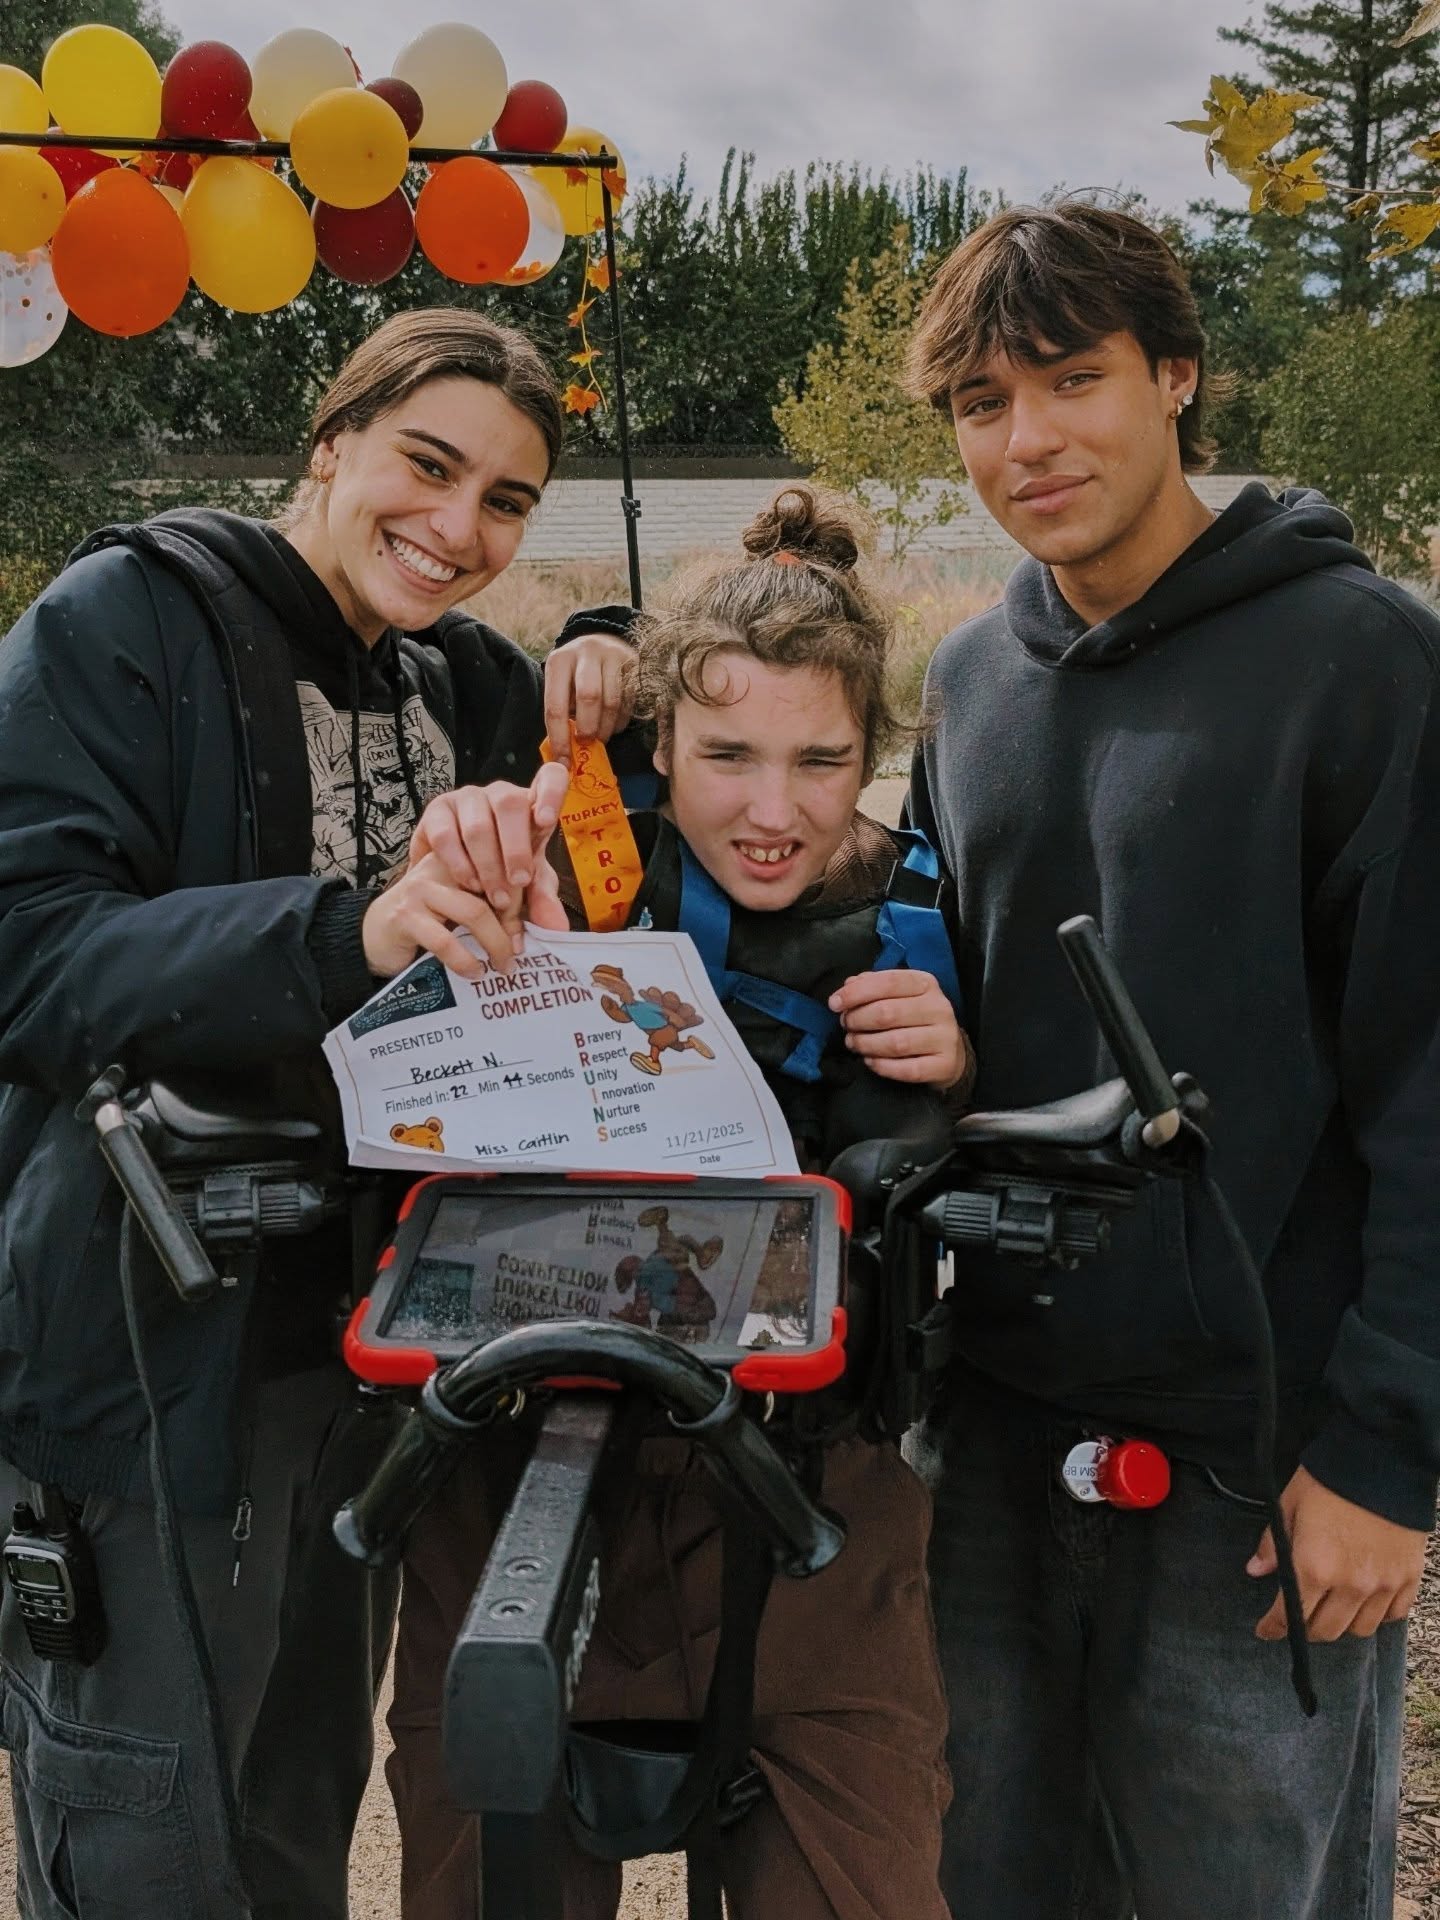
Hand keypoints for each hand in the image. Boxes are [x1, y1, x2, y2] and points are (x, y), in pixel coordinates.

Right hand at [361, 851, 560, 979]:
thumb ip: (521, 901)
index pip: (508, 853)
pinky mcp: (405, 913)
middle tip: (520, 951)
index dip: (527, 889)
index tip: (534, 926)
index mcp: (467, 842)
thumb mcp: (481, 899)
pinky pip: (445, 939)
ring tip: (503, 966)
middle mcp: (445, 857)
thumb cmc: (438, 914)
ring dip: (496, 944)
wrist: (379, 931)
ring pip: (475, 911)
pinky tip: (474, 971)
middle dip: (514, 920)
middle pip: (497, 880)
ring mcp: (422, 883)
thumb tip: (559, 928)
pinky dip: (466, 961)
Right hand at [409, 763, 569, 913]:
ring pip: (478, 823)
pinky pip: (445, 834)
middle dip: (515, 849)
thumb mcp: (524, 887)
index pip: (550, 777)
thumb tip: (558, 928)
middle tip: (517, 883)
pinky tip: (467, 884)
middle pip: (510, 804)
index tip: (545, 822)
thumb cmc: (497, 876)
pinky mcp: (436, 810)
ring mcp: (466, 798)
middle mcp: (499, 794)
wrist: (447, 882)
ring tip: (493, 896)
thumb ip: (542, 900)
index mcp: (532, 806)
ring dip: (488, 864)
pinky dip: (458, 863)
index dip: (550, 791)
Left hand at [543, 633, 634, 759]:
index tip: (563, 761)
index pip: (555, 705)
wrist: (602, 641)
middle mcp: (585, 653)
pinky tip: (613, 724)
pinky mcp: (633, 663)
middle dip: (588, 727)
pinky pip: (630, 700)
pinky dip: (621, 720)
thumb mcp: (561, 685)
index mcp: (559, 661)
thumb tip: (564, 753)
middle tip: (587, 743)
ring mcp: (613, 655)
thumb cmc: (576, 673)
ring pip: (613, 700)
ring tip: (601, 736)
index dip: (559, 738)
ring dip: (607, 727)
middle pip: (589, 697)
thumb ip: (561, 712)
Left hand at [827, 969, 972, 1089]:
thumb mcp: (899, 995)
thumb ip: (873, 986)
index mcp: (926, 984)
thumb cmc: (916, 1019)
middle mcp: (939, 1008)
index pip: (888, 982)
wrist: (951, 1053)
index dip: (856, 993)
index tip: (835, 1004)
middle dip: (858, 1020)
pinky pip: (907, 1069)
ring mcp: (944, 1037)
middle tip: (847, 1026)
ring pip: (896, 1043)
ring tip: (854, 1043)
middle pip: (888, 1013)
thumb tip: (848, 985)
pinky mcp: (944, 1065)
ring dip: (866, 1044)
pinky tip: (870, 1061)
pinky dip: (882, 1066)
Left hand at [1249, 1465, 1427, 1641]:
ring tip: (1330, 1611)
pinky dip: (1376, 1616)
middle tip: (1296, 1619)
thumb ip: (1273, 1544)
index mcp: (1314, 1566)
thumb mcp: (1289, 1504)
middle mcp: (1350, 1585)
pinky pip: (1393, 1615)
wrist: (1383, 1459)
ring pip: (1359, 1629)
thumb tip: (1256, 1570)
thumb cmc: (1329, 1479)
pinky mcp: (1409, 1578)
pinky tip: (1364, 1603)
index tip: (1265, 1631)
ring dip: (1340, 1625)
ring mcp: (1383, 1585)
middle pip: (1325, 1631)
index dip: (1274, 1628)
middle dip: (1304, 1630)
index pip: (1290, 1614)